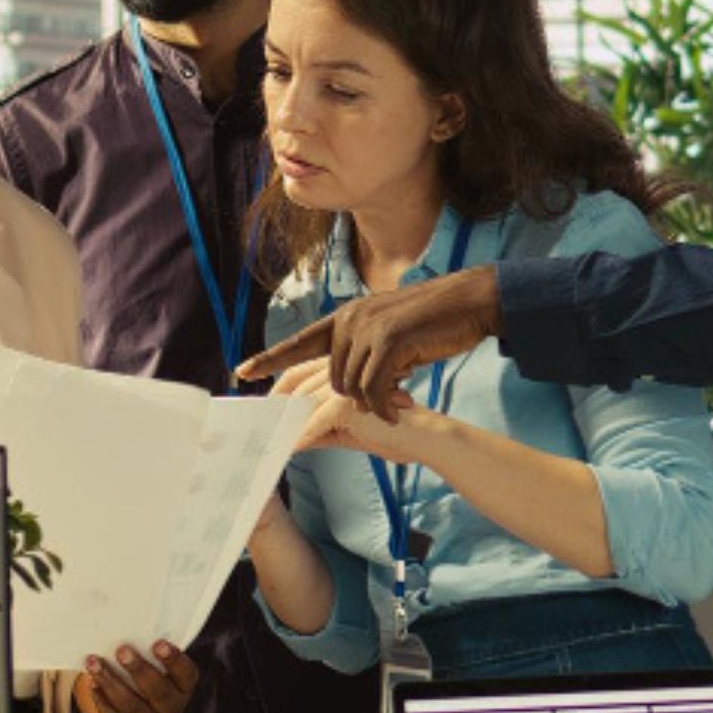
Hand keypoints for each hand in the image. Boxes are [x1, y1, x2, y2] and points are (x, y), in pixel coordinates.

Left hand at [73, 642, 198, 712]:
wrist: (140, 707)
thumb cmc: (148, 672)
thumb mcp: (156, 662)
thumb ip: (150, 647)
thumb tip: (128, 616)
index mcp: (184, 687)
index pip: (185, 674)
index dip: (173, 660)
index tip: (158, 643)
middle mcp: (172, 710)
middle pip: (158, 692)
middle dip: (138, 670)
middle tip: (122, 650)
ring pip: (131, 707)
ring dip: (110, 682)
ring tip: (94, 662)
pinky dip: (101, 700)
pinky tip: (92, 682)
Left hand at [237, 266, 502, 416]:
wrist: (470, 301)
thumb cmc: (435, 324)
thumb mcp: (391, 335)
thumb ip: (365, 352)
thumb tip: (352, 386)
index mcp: (347, 316)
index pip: (300, 341)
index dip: (270, 359)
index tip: (242, 372)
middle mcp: (350, 319)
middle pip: (333, 379)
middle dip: (357, 397)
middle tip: (389, 399)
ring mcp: (367, 328)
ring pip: (353, 387)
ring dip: (375, 402)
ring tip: (400, 399)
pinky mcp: (389, 340)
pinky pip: (374, 388)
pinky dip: (385, 406)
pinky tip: (399, 410)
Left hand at [270, 358, 421, 461]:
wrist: (429, 437)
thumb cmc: (395, 429)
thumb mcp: (349, 427)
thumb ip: (320, 427)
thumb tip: (290, 438)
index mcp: (344, 362)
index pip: (298, 372)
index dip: (276, 390)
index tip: (260, 411)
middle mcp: (345, 362)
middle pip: (296, 384)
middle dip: (274, 410)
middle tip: (258, 432)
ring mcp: (351, 375)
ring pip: (304, 402)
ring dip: (285, 426)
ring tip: (271, 445)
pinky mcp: (355, 395)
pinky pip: (319, 418)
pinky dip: (304, 436)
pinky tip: (292, 449)